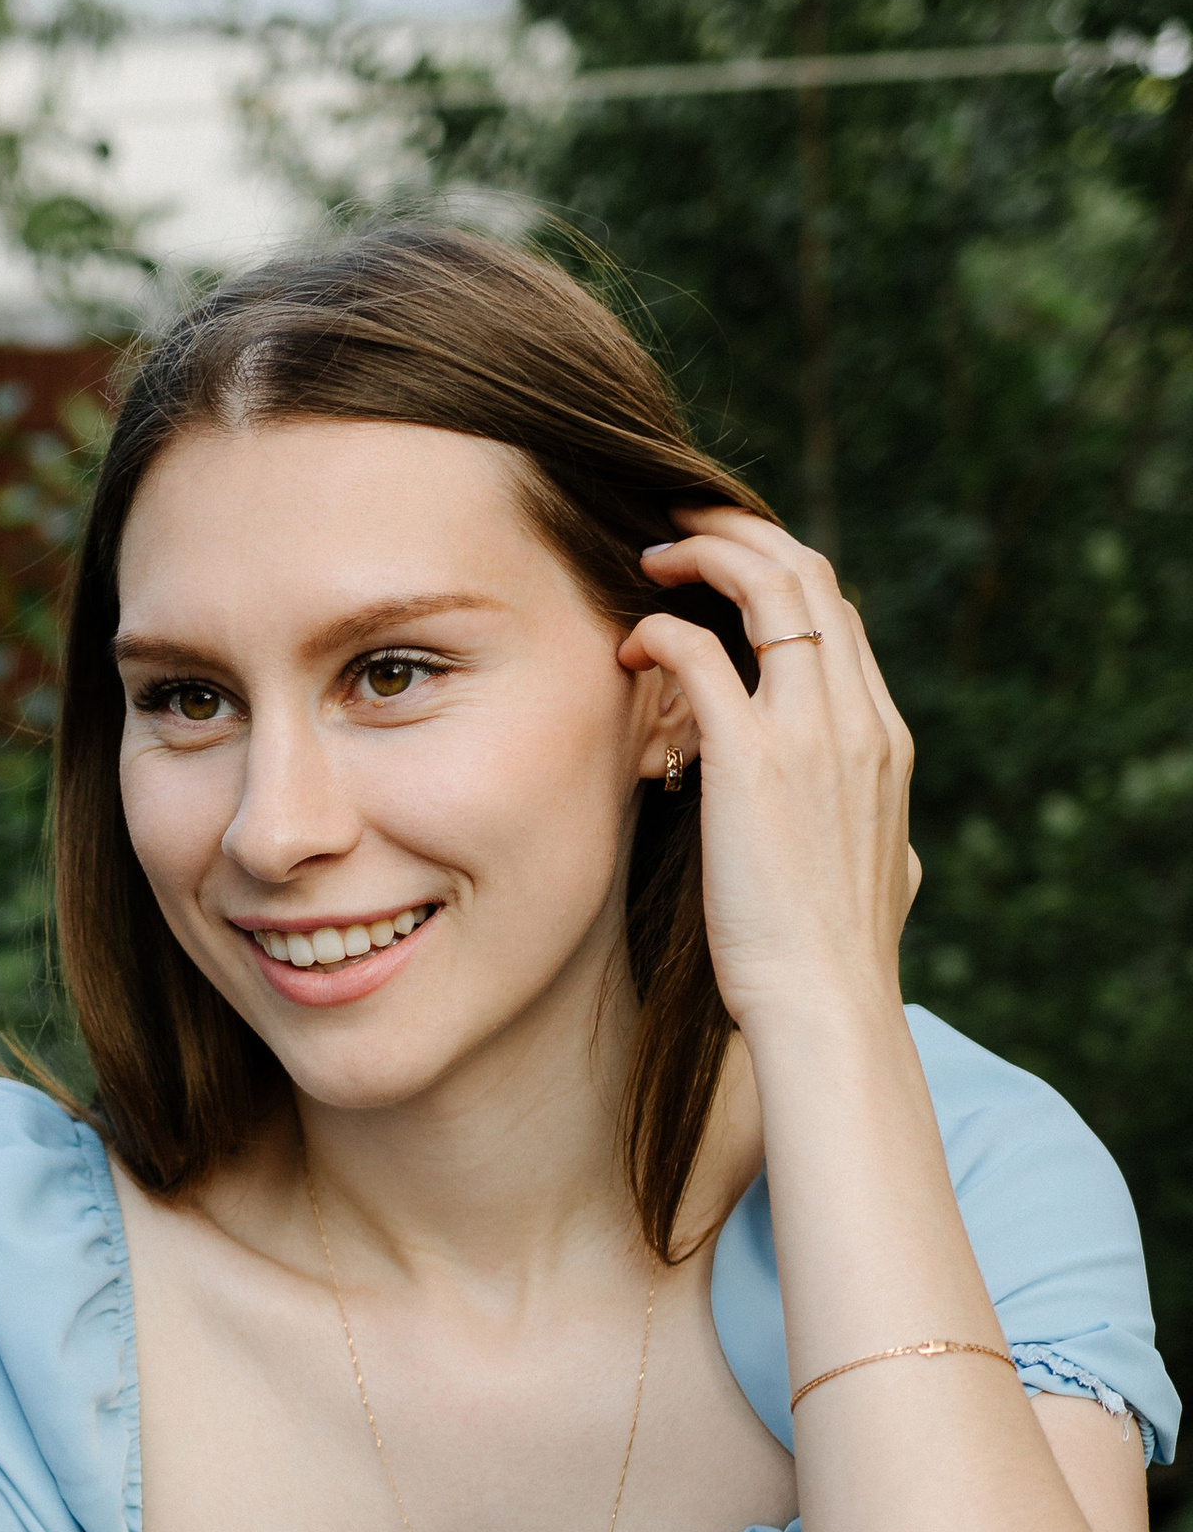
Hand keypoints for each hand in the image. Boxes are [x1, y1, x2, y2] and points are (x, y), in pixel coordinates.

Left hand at [619, 507, 920, 1039]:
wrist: (828, 1005)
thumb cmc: (838, 960)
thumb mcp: (889, 880)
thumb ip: (886, 841)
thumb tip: (901, 850)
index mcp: (885, 738)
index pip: (838, 617)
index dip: (778, 575)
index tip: (725, 568)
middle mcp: (857, 719)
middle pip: (810, 576)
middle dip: (741, 534)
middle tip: (679, 526)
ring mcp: (812, 733)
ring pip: (768, 590)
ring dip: (704, 556)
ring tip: (651, 557)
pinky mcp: (753, 760)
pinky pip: (703, 654)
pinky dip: (664, 630)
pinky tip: (631, 643)